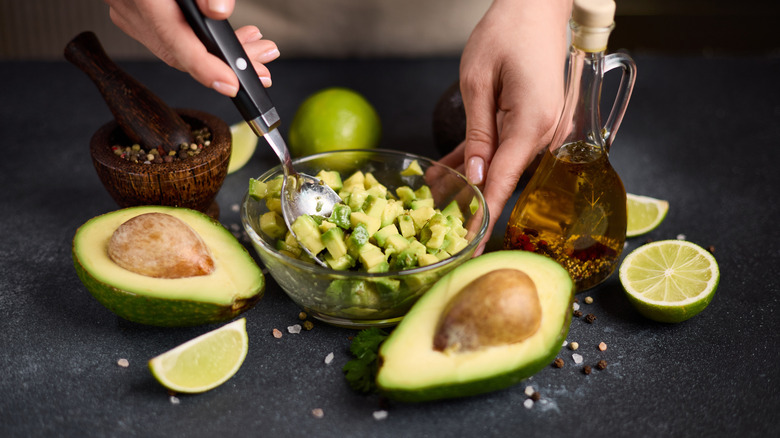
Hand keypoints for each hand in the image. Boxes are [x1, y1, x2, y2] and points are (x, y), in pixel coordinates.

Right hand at [105, 0, 279, 96]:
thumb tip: (219, 12)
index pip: (175, 43)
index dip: (205, 69)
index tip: (232, 84)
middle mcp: (129, 8)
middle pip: (182, 52)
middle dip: (227, 63)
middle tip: (263, 66)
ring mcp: (130, 13)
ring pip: (179, 49)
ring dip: (221, 54)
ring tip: (258, 50)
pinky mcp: (137, 13)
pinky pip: (173, 38)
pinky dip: (204, 43)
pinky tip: (234, 39)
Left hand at [439, 0, 570, 253]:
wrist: (537, 7)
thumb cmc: (507, 32)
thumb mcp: (478, 81)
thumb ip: (477, 134)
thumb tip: (476, 178)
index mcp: (531, 124)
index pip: (504, 182)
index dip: (484, 218)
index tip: (471, 249)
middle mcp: (543, 132)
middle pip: (502, 178)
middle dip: (467, 201)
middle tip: (434, 222)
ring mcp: (541, 128)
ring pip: (498, 165)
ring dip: (466, 179)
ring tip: (430, 194)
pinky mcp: (533, 121)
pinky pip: (501, 147)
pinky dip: (476, 159)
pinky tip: (448, 172)